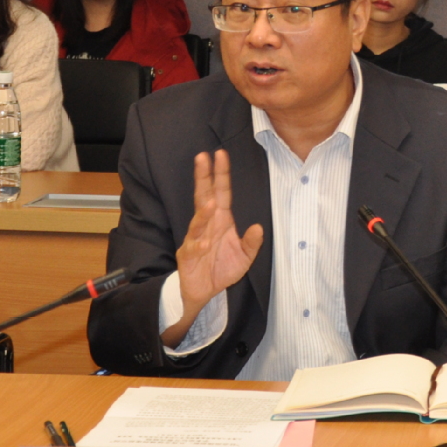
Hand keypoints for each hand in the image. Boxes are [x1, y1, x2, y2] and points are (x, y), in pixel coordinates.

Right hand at [165, 149, 264, 346]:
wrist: (204, 292)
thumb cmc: (222, 268)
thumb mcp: (245, 257)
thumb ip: (252, 243)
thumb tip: (258, 227)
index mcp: (221, 220)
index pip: (221, 192)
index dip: (221, 174)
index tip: (220, 154)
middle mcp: (207, 225)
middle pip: (204, 197)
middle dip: (203, 178)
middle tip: (202, 158)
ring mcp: (195, 239)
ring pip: (198, 222)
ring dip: (203, 213)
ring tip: (210, 203)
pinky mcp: (188, 256)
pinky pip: (193, 248)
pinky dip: (199, 245)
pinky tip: (205, 243)